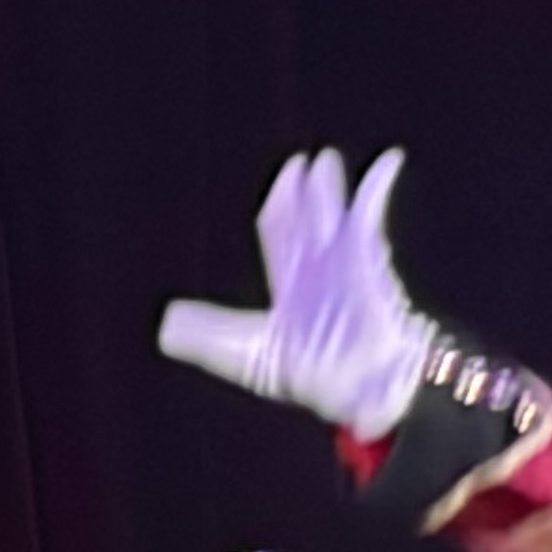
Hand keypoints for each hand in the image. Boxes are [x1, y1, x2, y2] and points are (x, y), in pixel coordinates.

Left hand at [157, 145, 433, 441]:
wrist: (356, 390)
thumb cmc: (312, 374)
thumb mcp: (243, 352)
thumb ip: (207, 334)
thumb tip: (165, 323)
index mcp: (292, 284)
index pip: (280, 233)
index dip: (282, 206)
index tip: (288, 178)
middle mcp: (319, 269)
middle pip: (308, 219)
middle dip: (308, 192)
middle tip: (308, 161)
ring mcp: (346, 265)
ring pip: (334, 216)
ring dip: (328, 191)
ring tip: (324, 160)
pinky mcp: (368, 264)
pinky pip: (369, 221)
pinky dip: (374, 192)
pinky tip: (386, 164)